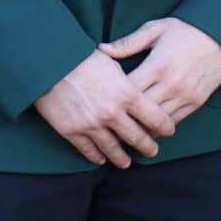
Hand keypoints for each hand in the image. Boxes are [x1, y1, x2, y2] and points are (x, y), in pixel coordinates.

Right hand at [32, 49, 176, 166]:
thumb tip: (140, 90)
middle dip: (148, 146)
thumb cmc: (85, 57)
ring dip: (122, 158)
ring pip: (113, 149)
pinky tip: (101, 159)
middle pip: (136, 137)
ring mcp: (92, 125)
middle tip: (153, 151)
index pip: (155, 117)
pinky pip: (88, 150)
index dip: (165, 126)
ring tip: (127, 163)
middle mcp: (113, 113)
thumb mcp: (116, 64)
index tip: (170, 131)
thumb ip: (129, 81)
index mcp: (128, 94)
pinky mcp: (72, 131)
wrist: (51, 64)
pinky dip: (96, 157)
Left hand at [99, 17, 220, 123]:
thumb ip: (128, 42)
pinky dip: (159, 125)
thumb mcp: (156, 29)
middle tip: (107, 121)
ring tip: (124, 128)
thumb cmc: (186, 29)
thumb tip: (101, 50)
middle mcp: (171, 84)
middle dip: (123, 116)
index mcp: (158, 65)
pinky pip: (173, 121)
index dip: (113, 98)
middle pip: (139, 111)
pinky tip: (148, 125)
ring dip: (140, 125)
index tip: (102, 100)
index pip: (128, 91)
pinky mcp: (196, 101)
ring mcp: (185, 95)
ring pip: (156, 121)